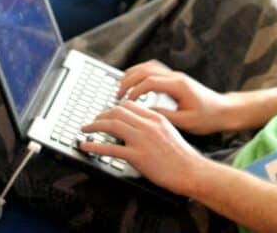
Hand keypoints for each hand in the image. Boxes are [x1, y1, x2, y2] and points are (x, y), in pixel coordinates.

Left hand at [80, 101, 204, 194]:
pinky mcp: (137, 156)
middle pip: (118, 111)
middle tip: (93, 121)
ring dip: (94, 125)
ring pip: (112, 124)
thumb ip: (154, 127)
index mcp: (156, 118)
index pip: (129, 106)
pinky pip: (110, 148)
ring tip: (85, 129)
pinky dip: (94, 146)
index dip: (114, 109)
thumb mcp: (170, 133)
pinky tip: (86, 146)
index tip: (107, 114)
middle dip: (101, 115)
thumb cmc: (182, 157)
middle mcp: (148, 125)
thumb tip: (137, 129)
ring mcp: (142, 140)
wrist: (191, 171)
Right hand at [119, 60, 241, 134]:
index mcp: (179, 86)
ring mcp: (176, 76)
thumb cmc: (209, 117)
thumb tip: (145, 112)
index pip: (150, 82)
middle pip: (146, 70)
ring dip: (133, 74)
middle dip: (129, 80)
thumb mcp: (186, 122)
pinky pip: (154, 70)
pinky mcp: (175, 80)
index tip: (126, 101)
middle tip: (118, 94)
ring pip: (149, 67)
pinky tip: (134, 84)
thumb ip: (165, 116)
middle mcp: (176, 77)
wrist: (224, 111)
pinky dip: (141, 74)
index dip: (135, 90)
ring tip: (122, 87)